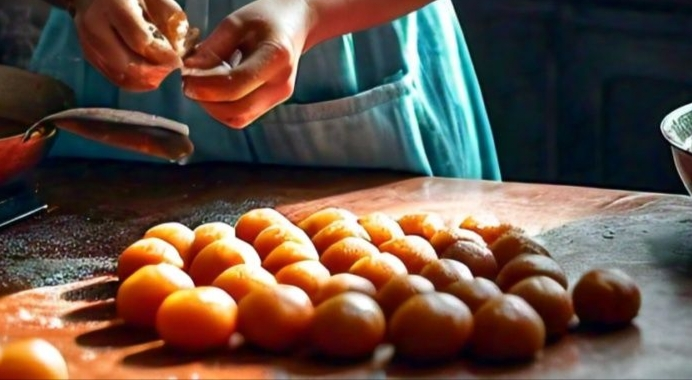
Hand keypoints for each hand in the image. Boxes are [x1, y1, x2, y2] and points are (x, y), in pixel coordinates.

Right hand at [72, 0, 186, 91]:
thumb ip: (169, 16)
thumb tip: (179, 47)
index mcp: (114, 5)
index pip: (139, 40)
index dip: (161, 55)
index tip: (178, 61)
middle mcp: (95, 25)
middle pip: (126, 63)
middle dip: (153, 72)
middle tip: (170, 72)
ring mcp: (88, 41)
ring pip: (119, 73)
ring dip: (144, 80)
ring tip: (161, 75)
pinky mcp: (88, 54)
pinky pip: (112, 76)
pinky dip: (133, 82)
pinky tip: (147, 77)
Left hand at [182, 0, 314, 128]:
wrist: (292, 25)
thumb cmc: (264, 19)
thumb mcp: (235, 23)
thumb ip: (212, 49)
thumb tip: (189, 71)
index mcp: (276, 56)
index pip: (235, 85)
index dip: (205, 86)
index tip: (186, 75)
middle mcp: (281, 84)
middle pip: (237, 110)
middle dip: (206, 100)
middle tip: (189, 81)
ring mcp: (278, 97)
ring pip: (237, 118)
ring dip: (212, 106)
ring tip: (202, 83)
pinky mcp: (271, 104)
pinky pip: (241, 116)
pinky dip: (222, 107)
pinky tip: (216, 89)